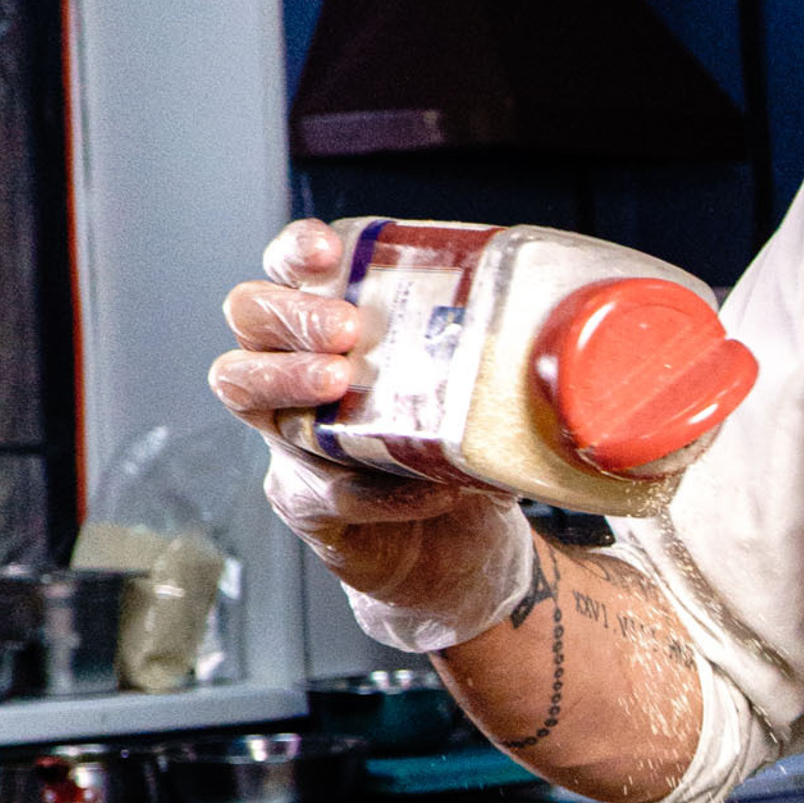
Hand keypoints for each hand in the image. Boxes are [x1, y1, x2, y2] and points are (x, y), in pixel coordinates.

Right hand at [213, 219, 530, 647]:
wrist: (467, 552)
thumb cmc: (470, 455)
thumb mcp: (490, 396)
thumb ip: (500, 356)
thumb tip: (557, 324)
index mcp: (337, 329)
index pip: (290, 269)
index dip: (295, 251)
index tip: (324, 249)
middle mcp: (296, 371)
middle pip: (248, 316)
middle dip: (290, 314)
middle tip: (344, 329)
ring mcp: (291, 437)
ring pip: (246, 389)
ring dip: (291, 380)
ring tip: (342, 382)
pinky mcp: (307, 503)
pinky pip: (323, 487)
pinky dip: (379, 488)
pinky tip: (431, 488)